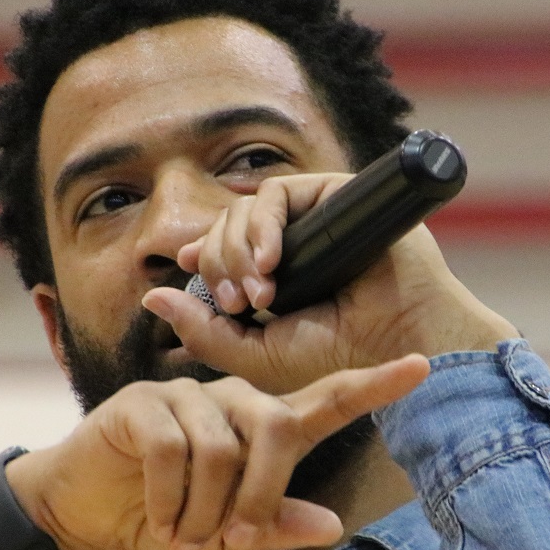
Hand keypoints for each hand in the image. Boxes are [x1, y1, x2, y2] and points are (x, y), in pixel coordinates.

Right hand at [5, 354, 429, 549]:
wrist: (86, 517)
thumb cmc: (165, 523)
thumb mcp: (227, 543)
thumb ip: (275, 527)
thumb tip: (332, 526)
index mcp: (264, 429)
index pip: (327, 401)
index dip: (374, 386)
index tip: (423, 366)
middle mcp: (233, 401)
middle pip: (275, 426)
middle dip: (261, 494)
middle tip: (232, 540)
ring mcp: (187, 396)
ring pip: (221, 447)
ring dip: (204, 508)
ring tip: (183, 532)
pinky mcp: (142, 402)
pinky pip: (172, 446)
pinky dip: (167, 495)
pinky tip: (156, 515)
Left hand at [144, 172, 516, 393]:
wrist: (397, 347)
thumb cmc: (336, 358)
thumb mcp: (254, 356)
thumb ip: (202, 330)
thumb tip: (151, 296)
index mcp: (274, 276)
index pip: (219, 252)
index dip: (199, 258)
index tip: (185, 272)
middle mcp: (293, 243)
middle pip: (226, 229)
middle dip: (219, 265)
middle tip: (239, 304)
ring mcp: (314, 218)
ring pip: (245, 208)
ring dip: (238, 248)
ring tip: (259, 291)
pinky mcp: (334, 196)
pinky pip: (278, 191)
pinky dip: (263, 224)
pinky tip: (271, 260)